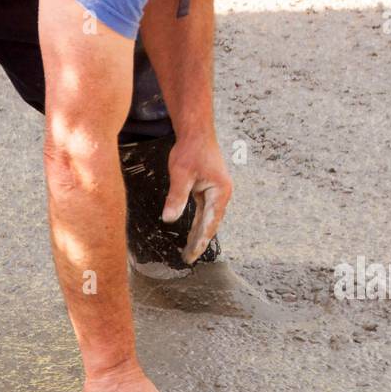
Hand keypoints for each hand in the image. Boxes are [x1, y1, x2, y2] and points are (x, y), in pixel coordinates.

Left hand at [161, 131, 232, 265]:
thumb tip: (168, 219)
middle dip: (199, 242)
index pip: (209, 222)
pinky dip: (198, 224)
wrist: (196, 133)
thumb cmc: (190, 150)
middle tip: (188, 259)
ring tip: (189, 252)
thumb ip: (176, 197)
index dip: (200, 240)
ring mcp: (217, 192)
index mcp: (219, 192)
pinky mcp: (210, 190)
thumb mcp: (180, 174)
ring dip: (198, 234)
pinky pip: (204, 212)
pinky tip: (192, 234)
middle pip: (210, 224)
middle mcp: (221, 194)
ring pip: (207, 219)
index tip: (192, 255)